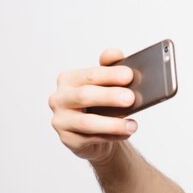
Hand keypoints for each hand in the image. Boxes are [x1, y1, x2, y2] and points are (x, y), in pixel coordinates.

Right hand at [48, 49, 136, 163]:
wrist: (97, 133)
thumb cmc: (101, 105)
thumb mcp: (106, 85)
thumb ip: (109, 68)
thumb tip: (116, 53)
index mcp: (69, 79)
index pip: (89, 75)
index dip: (109, 75)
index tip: (129, 75)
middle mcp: (60, 98)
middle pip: (85, 96)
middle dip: (109, 96)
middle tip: (130, 98)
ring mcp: (61, 120)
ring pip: (87, 122)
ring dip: (113, 124)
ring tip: (132, 125)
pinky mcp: (68, 139)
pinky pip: (91, 138)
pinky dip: (111, 136)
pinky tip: (126, 133)